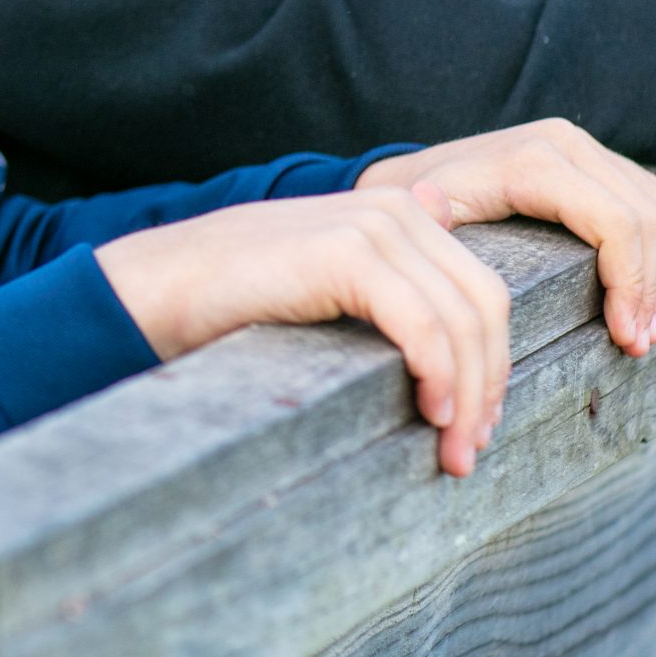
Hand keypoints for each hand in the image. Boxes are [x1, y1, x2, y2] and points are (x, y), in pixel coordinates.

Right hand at [96, 188, 512, 475]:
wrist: (160, 286)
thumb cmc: (237, 298)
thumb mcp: (328, 282)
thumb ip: (390, 273)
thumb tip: (444, 256)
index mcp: (398, 210)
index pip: (483, 290)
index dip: (495, 361)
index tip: (479, 424)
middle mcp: (394, 207)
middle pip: (486, 304)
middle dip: (491, 382)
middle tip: (471, 449)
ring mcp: (371, 224)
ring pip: (462, 320)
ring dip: (469, 395)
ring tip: (454, 450)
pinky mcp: (346, 252)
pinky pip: (424, 324)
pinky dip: (439, 374)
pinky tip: (431, 413)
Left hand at [354, 117, 655, 358]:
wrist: (409, 178)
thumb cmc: (412, 207)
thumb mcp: (414, 214)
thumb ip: (426, 215)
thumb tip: (431, 205)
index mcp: (531, 159)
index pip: (614, 221)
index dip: (631, 283)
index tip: (625, 337)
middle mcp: (563, 142)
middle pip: (643, 217)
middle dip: (647, 287)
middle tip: (636, 344)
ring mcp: (581, 145)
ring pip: (655, 208)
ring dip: (655, 272)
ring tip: (639, 330)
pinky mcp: (591, 158)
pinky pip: (645, 199)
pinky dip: (651, 249)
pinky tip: (637, 294)